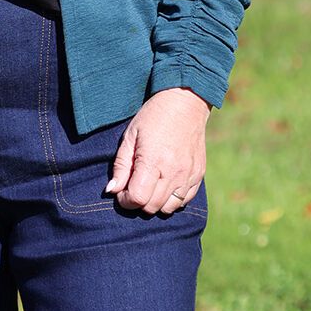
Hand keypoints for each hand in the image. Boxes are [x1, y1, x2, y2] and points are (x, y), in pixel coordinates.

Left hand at [104, 87, 210, 214]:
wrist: (185, 102)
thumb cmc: (153, 116)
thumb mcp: (130, 136)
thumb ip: (121, 166)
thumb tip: (111, 191)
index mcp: (153, 161)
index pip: (137, 198)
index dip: (125, 199)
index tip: (121, 191)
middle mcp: (173, 172)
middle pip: (152, 207)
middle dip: (138, 202)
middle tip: (133, 187)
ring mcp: (188, 175)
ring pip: (168, 208)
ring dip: (155, 203)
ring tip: (149, 186)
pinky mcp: (198, 175)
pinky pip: (184, 201)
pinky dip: (172, 199)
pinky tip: (165, 185)